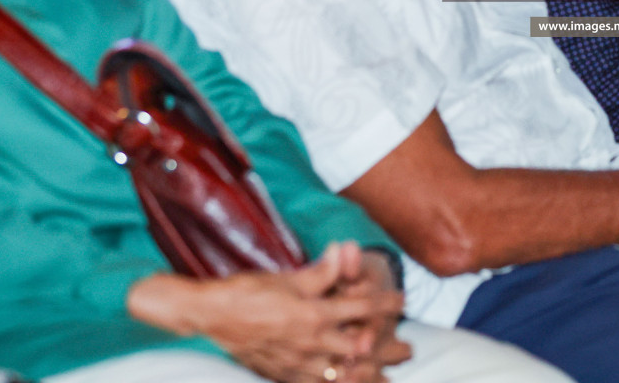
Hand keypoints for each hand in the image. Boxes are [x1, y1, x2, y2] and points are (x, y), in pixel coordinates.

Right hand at [127, 242, 408, 382]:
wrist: (211, 315)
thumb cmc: (248, 291)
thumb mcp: (288, 277)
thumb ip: (322, 271)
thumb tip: (345, 250)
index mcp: (313, 314)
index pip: (360, 308)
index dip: (385, 304)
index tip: (402, 301)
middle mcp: (309, 343)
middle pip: (359, 350)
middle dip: (386, 351)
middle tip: (407, 351)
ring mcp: (295, 363)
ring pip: (341, 375)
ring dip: (366, 375)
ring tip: (387, 377)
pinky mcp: (281, 374)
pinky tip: (343, 381)